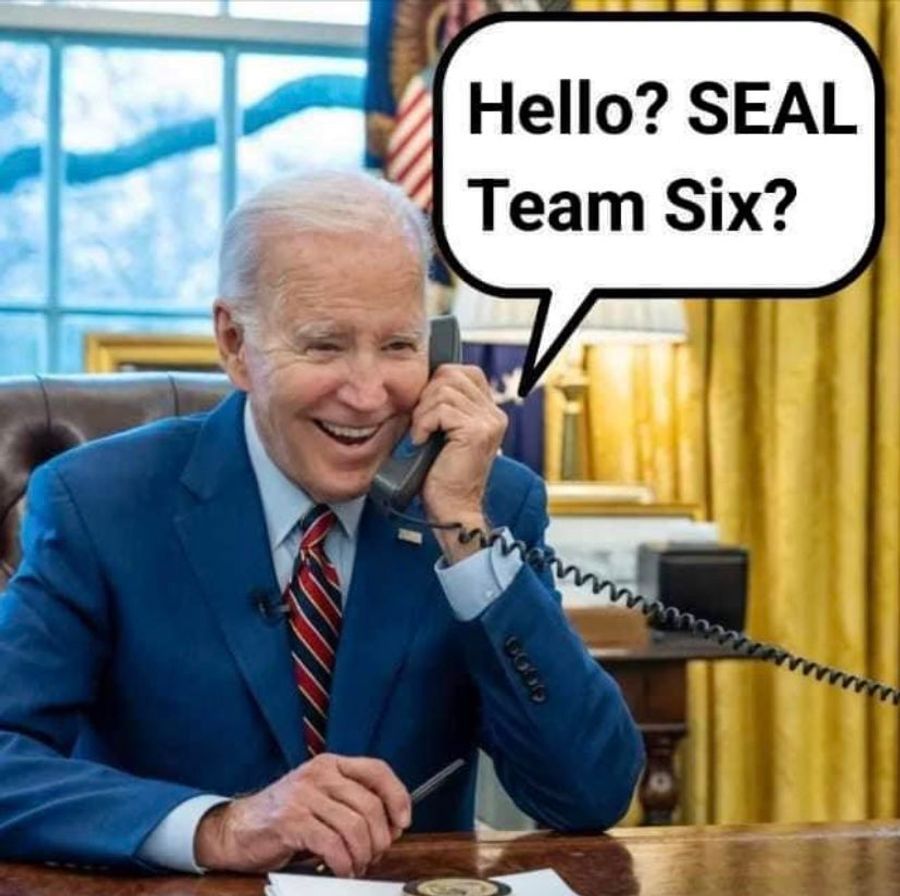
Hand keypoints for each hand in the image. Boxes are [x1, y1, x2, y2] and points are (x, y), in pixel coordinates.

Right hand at [194, 754, 410, 874]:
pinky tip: (340, 870)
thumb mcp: (320, 797)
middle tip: (374, 855)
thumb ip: (350, 802)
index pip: (377, 770)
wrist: (236, 829)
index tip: (403, 822)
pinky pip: (332, 845)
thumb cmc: (284, 817)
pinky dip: (343, 863)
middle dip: (380, 837)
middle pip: (370, 804)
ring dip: (362, 854)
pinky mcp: (291, 822)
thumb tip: (391, 824)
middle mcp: (319, 774)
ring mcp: (304, 796)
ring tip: (357, 865)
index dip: (397, 796)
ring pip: (355, 826)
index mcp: (330, 764)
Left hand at [410, 364, 506, 562]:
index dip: (439, 382)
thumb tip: (422, 383)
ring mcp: (488, 422)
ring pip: (443, 390)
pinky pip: (441, 409)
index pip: (465, 372)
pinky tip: (422, 441)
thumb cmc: (443, 476)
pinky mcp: (476, 431)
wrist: (453, 508)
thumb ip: (444, 407)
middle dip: (426, 396)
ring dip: (423, 413)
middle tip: (421, 424)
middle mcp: (493, 414)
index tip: (426, 408)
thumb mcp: (445, 434)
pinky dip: (423, 424)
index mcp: (489, 412)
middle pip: (451, 375)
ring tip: (422, 435)